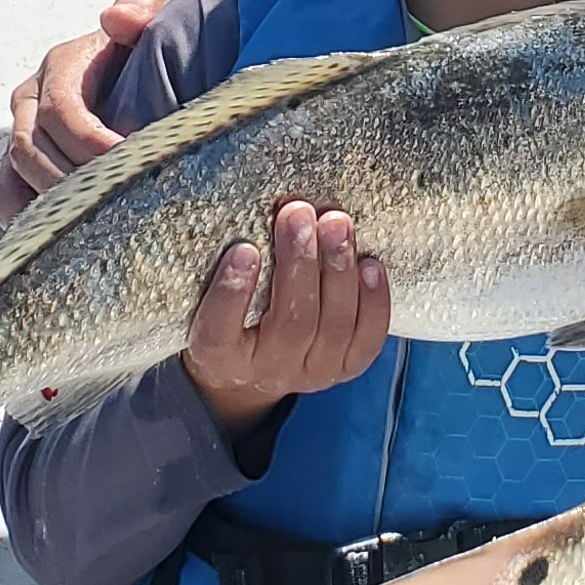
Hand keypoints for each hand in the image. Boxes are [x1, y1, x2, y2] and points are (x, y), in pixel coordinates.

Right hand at [0, 0, 168, 226]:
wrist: (148, 69)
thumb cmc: (154, 50)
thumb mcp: (158, 20)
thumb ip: (144, 10)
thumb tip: (115, 19)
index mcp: (60, 67)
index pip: (62, 113)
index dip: (93, 144)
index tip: (133, 162)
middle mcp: (31, 102)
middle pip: (33, 152)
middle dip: (76, 182)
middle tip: (121, 204)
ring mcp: (22, 136)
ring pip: (12, 180)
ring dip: (50, 206)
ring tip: (97, 223)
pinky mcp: (20, 168)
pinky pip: (5, 199)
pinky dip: (27, 219)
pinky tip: (67, 236)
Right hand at [183, 200, 391, 438]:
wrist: (256, 368)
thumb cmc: (232, 317)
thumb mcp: (210, 299)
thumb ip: (230, 266)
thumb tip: (265, 211)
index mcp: (218, 357)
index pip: (219, 330)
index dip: (231, 292)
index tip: (244, 249)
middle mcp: (267, 371)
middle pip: (290, 322)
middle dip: (299, 262)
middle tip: (298, 214)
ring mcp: (311, 373)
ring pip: (333, 326)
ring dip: (338, 269)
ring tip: (336, 224)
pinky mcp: (346, 368)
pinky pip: (367, 338)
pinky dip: (373, 300)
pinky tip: (370, 263)